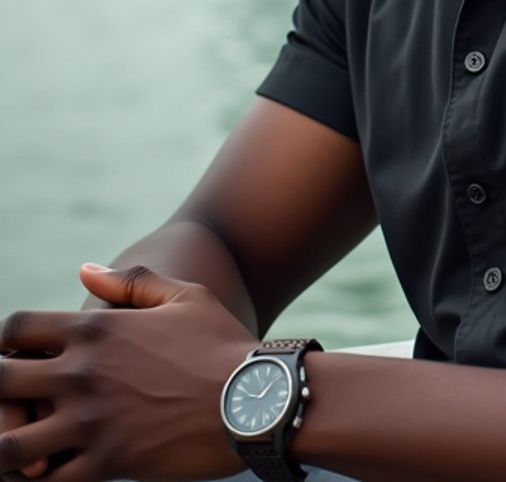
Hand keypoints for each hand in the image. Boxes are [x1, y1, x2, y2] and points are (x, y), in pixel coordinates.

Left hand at [0, 265, 251, 481]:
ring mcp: (92, 421)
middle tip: (17, 405)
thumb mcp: (182, 296)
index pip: (16, 329)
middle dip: (0, 394)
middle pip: (0, 382)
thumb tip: (83, 270)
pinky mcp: (108, 463)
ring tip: (24, 448)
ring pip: (10, 444)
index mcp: (97, 328)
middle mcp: (83, 373)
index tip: (16, 357)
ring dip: (9, 444)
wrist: (255, 397)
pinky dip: (39, 481)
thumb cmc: (221, 342)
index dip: (6, 342)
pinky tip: (48, 475)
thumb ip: (129, 282)